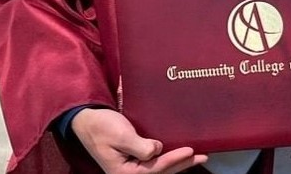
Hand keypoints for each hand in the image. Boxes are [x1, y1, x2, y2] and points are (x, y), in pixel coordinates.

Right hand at [71, 108, 207, 173]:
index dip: (174, 160)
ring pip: (159, 168)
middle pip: (160, 172)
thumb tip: (157, 150)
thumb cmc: (102, 126)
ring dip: (178, 163)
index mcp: (125, 172)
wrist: (87, 121)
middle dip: (182, 164)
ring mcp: (132, 167)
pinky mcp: (134, 158)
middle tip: (203, 156)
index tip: (190, 150)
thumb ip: (139, 145)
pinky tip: (179, 154)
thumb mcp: (119, 135)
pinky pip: (154, 162)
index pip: (154, 168)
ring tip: (197, 156)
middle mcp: (130, 173)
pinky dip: (168, 158)